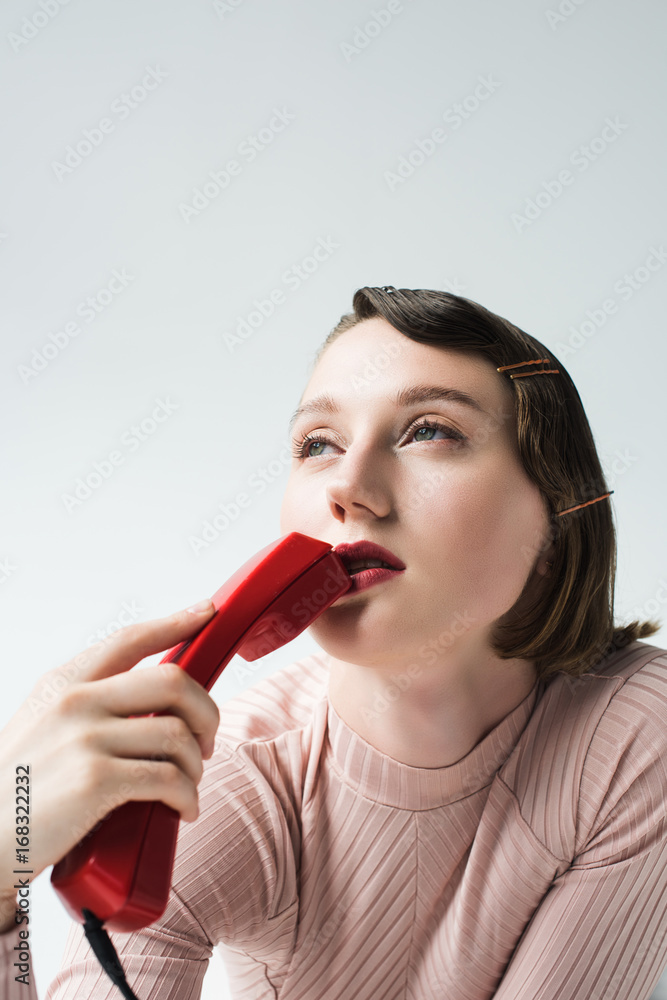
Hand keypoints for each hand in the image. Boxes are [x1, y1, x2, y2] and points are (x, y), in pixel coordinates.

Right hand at [0, 601, 219, 909]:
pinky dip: (187, 796)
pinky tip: (184, 808)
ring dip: (196, 765)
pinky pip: (168, 778)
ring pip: (178, 734)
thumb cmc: (16, 789)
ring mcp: (85, 738)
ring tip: (189, 784)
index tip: (206, 611)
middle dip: (206, 712)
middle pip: (173, 682)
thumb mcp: (41, 725)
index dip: (175, 622)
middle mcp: (76, 701)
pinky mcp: (95, 780)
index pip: (130, 639)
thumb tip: (144, 698)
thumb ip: (86, 705)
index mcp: (63, 683)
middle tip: (206, 741)